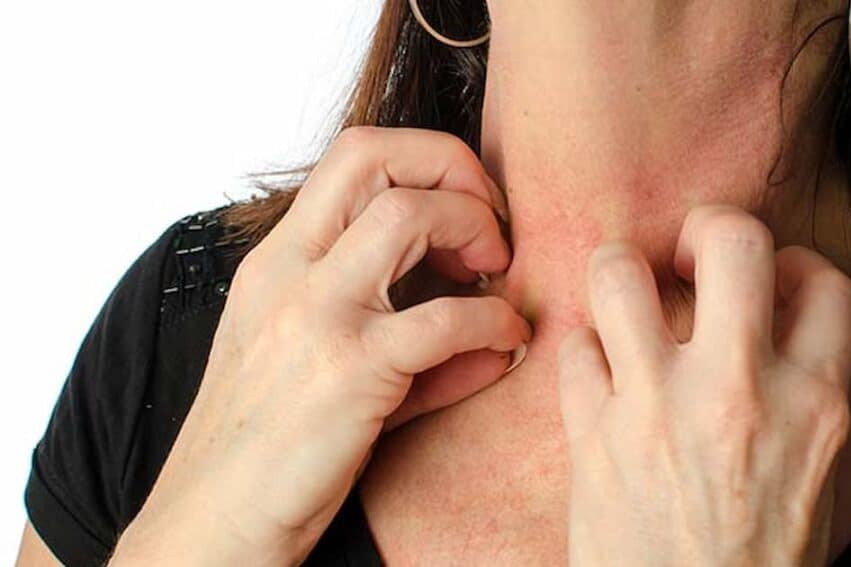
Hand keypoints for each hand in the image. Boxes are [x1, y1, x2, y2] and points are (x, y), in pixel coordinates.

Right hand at [110, 127, 530, 565]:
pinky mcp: (347, 372)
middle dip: (456, 170)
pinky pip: (445, 319)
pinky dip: (494, 321)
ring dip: (475, 230)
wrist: (212, 523)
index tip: (470, 207)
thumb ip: (408, 337)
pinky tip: (507, 342)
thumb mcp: (322, 366)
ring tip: (496, 275)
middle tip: (492, 228)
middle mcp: (289, 271)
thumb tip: (497, 335)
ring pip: (409, 215)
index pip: (354, 154)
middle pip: (376, 156)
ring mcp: (315, 316)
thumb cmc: (268, 447)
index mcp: (278, 260)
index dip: (429, 159)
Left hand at [558, 204, 850, 565]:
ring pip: (619, 273)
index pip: (824, 282)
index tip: (770, 282)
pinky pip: (573, 348)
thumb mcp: (813, 473)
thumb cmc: (758, 559)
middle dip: (707, 225)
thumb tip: (771, 318)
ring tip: (625, 297)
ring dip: (618, 271)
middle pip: (732, 240)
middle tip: (690, 254)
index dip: (795, 264)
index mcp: (814, 404)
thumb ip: (802, 391)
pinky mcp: (593, 435)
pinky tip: (599, 375)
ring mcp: (658, 408)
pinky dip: (582, 352)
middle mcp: (739, 391)